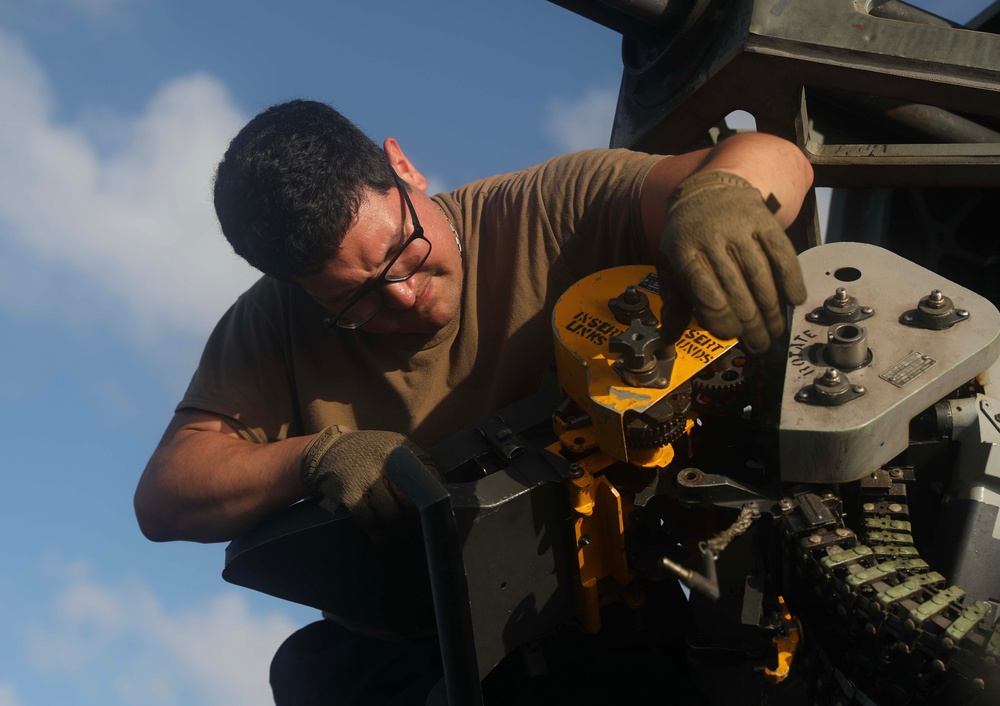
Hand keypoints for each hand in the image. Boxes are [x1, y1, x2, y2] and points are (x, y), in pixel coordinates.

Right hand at [301, 427, 438, 540]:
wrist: (325, 450)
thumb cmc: (366, 454)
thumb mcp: (393, 448)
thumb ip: (413, 465)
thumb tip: (436, 493)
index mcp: (403, 450)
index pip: (430, 477)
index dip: (433, 501)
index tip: (433, 515)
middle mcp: (387, 462)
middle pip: (411, 501)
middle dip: (415, 522)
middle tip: (416, 533)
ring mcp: (367, 476)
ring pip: (390, 514)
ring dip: (396, 532)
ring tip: (398, 539)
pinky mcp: (349, 491)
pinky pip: (367, 519)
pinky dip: (375, 532)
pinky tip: (378, 537)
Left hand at [657, 171, 806, 352]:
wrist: (707, 190)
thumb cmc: (688, 238)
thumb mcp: (671, 264)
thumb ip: (673, 301)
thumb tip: (669, 338)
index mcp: (684, 252)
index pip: (707, 295)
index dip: (722, 320)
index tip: (730, 335)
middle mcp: (712, 238)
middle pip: (736, 290)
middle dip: (751, 325)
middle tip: (760, 346)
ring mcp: (740, 228)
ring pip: (761, 276)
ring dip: (772, 310)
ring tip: (776, 331)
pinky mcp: (764, 220)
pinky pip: (782, 253)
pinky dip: (791, 278)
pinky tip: (795, 300)